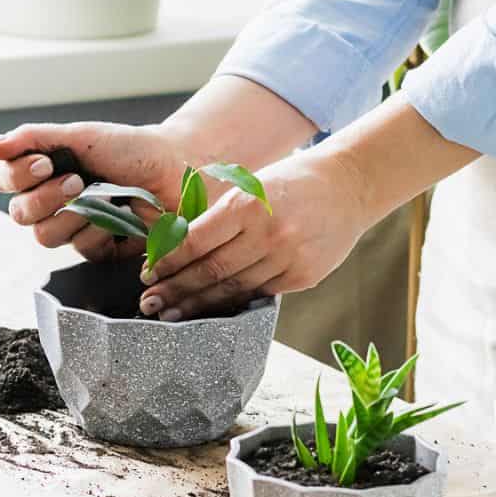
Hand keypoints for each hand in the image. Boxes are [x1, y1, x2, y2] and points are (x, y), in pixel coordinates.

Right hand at [0, 122, 186, 259]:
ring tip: (105, 197)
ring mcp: (75, 227)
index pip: (6, 181)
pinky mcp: (98, 249)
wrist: (177, 168)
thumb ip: (31, 139)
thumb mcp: (80, 136)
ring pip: (45, 236)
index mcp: (44, 172)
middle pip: (19, 214)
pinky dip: (99, 231)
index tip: (45, 162)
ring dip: (73, 214)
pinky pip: (80, 250)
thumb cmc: (131, 148)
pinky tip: (120, 216)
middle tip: (77, 181)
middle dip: (45, 198)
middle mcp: (53, 202)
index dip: (18, 176)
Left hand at [138, 149, 371, 321]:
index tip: (147, 273)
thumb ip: (219, 217)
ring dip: (198, 304)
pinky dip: (233, 302)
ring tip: (172, 314)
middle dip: (175, 290)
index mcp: (248, 204)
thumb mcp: (251, 187)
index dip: (169, 261)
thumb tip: (176, 248)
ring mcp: (288, 258)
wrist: (348, 186)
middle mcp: (267, 233)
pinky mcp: (303, 276)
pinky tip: (212, 309)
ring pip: (233, 289)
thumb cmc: (290, 182)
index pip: (196, 240)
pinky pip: (260, 294)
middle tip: (149, 304)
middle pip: (211, 271)